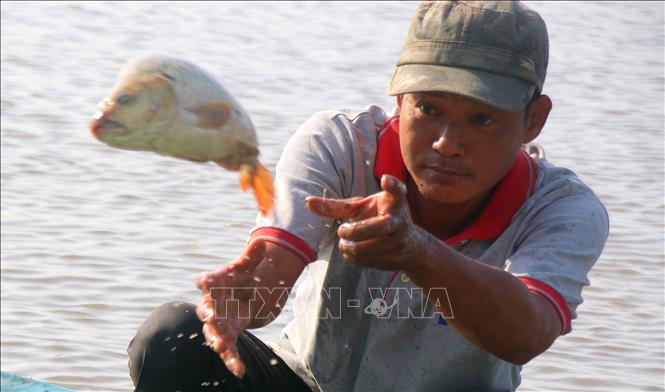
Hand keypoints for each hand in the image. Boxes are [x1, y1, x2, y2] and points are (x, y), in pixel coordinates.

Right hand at [195, 240, 265, 377]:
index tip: (203, 281)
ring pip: (214, 334)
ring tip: (220, 346)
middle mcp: (212, 305)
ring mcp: (218, 324)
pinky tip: (240, 371)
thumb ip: (252, 257)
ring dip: (216, 340)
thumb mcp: (247, 267)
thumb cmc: (239, 279)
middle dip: (208, 314)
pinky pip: (229, 351)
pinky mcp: (228, 337)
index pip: (206, 282)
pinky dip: (233, 361)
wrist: (242, 296)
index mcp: (214, 285)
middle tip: (210, 316)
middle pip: (206, 310)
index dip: (205, 282)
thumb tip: (262, 241)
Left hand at [306, 175, 426, 270]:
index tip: (385, 179)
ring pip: (367, 248)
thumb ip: (336, 206)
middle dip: (354, 231)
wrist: (411, 247)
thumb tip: (307, 202)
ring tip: (344, 242)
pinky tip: (351, 252)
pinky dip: (353, 258)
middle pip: (378, 228)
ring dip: (349, 247)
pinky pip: (367, 261)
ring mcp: (400, 241)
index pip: (397, 191)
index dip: (392, 186)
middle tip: (342, 230)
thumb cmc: (380, 219)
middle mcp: (400, 220)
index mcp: (394, 202)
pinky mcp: (395, 259)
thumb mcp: (363, 208)